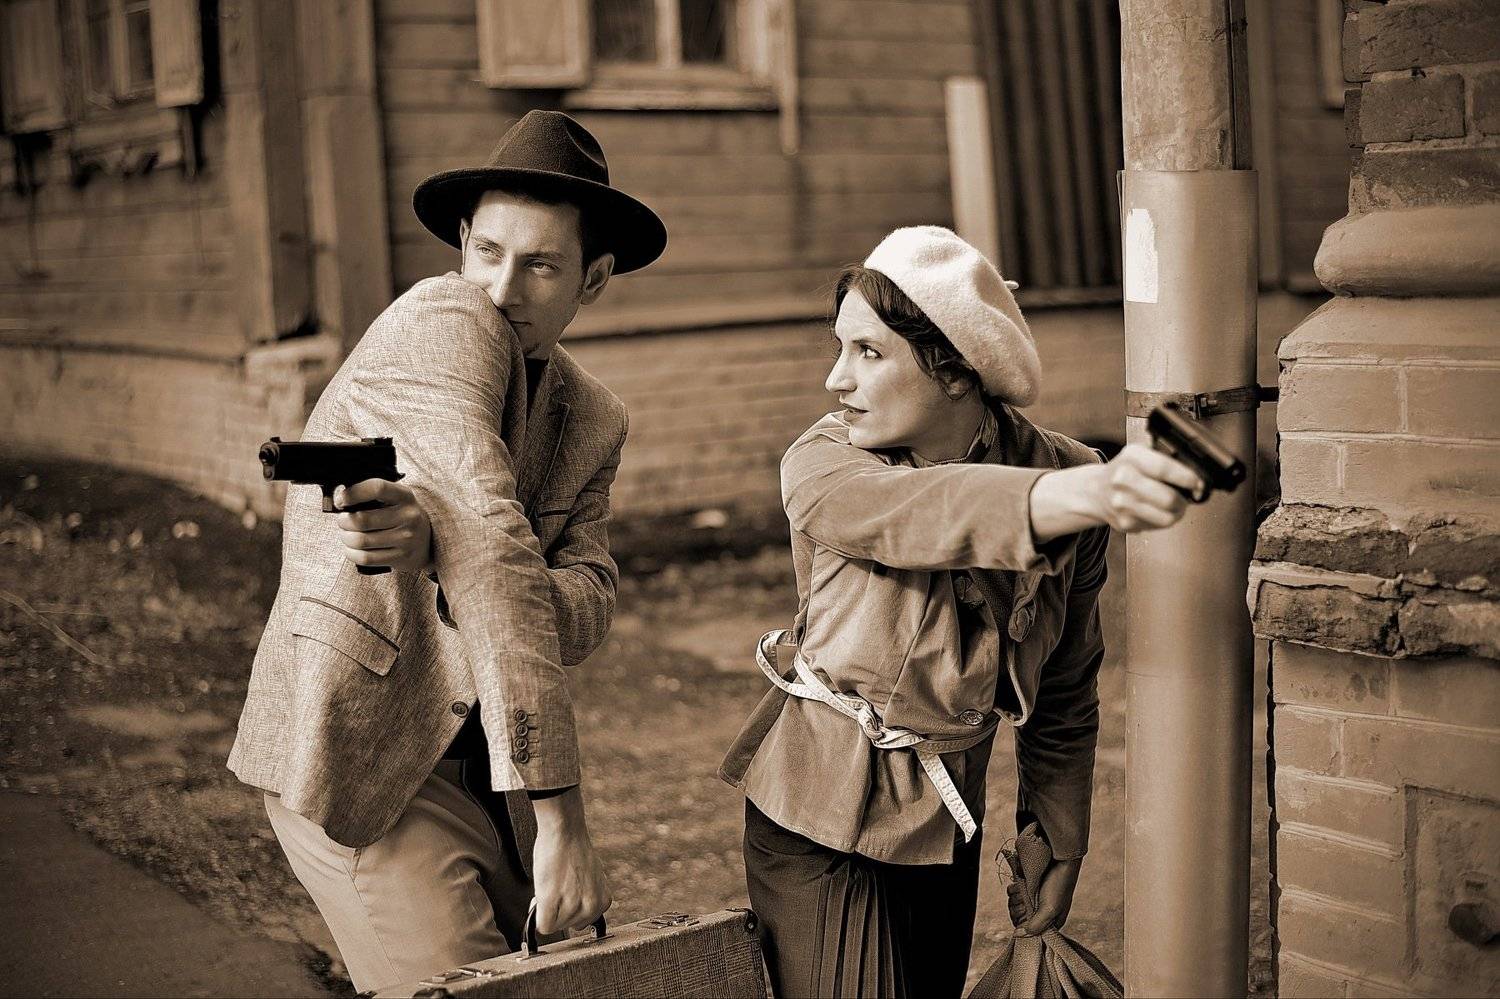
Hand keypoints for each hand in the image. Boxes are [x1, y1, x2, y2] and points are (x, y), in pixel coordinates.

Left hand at [333, 479, 433, 572]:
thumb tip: (340, 499)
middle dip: (344, 521)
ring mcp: (406, 539)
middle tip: (343, 521)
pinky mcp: (401, 557)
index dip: (354, 493)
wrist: (428, 542)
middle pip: (362, 520)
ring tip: (347, 535)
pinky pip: (366, 558)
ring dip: (346, 538)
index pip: (377, 488)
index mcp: (405, 496)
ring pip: (360, 541)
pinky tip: (352, 549)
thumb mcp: (396, 500)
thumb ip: (374, 496)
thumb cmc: (402, 517)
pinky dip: (351, 554)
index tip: (341, 500)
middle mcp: (409, 516)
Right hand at [530, 787, 611, 934]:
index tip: (564, 896)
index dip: (569, 909)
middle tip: (554, 887)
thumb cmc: (573, 850)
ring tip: (549, 885)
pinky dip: (537, 916)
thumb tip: (570, 918)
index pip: (582, 923)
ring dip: (547, 909)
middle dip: (557, 910)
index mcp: (603, 901)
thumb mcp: (590, 878)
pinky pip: (543, 926)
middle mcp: (592, 906)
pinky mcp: (551, 901)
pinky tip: (539, 898)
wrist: (565, 830)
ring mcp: (572, 904)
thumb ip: (585, 898)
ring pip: (554, 926)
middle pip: (566, 926)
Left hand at [1008, 856, 1081, 936]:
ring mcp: (1030, 899)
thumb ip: (1035, 926)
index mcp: (1049, 921)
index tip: (1026, 915)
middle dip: (1020, 908)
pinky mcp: (1024, 887)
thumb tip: (1017, 935)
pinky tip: (1020, 884)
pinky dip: (1013, 889)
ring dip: (1016, 897)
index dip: (1023, 924)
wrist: (1058, 859)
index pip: (1028, 931)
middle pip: (1018, 918)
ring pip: (1013, 905)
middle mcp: (1038, 912)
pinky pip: (1011, 893)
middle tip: (1027, 900)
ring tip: (1024, 890)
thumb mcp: (1050, 910)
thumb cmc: (1059, 885)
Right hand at [1030, 444, 1203, 541]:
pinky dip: (1161, 520)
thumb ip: (1166, 461)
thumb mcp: (1141, 454)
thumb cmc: (1125, 471)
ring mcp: (1122, 503)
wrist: (1096, 490)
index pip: (1165, 469)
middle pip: (1169, 499)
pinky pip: (1156, 526)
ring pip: (1166, 517)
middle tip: (1185, 498)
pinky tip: (1155, 511)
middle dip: (1184, 501)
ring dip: (1176, 514)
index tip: (1197, 484)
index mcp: (1131, 457)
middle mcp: (1123, 479)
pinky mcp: (1124, 523)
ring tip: (1174, 507)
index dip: (1187, 479)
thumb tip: (1196, 479)